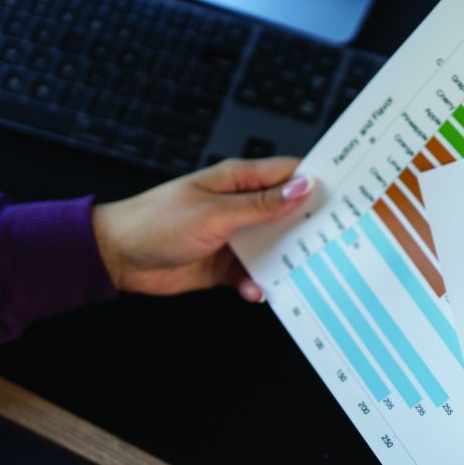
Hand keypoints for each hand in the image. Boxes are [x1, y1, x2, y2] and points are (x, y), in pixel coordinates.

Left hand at [92, 157, 312, 301]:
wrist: (116, 258)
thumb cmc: (157, 222)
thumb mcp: (215, 213)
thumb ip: (262, 206)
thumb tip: (303, 187)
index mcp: (238, 180)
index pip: (289, 174)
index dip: (317, 181)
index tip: (346, 194)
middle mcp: (240, 206)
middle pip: (288, 213)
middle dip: (308, 228)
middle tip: (332, 242)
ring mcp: (234, 235)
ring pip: (275, 247)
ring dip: (285, 262)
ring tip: (300, 273)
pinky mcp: (225, 264)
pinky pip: (254, 274)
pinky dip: (258, 284)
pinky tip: (256, 290)